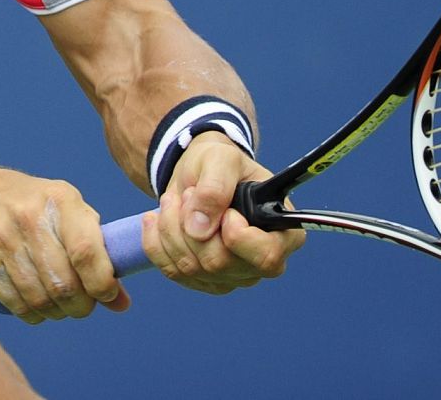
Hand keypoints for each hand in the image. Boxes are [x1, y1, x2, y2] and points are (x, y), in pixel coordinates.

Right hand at [0, 163, 131, 323]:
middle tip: (83, 305)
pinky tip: (37, 305)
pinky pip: (16, 304)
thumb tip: (119, 300)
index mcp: (59, 200)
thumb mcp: (63, 207)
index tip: (108, 295)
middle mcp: (30, 219)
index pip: (86, 251)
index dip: (102, 282)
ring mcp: (2, 241)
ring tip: (61, 305)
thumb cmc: (28, 204)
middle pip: (63, 284)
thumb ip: (94, 247)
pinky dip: (33, 313)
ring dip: (57, 312)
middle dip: (80, 305)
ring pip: (40, 299)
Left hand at [143, 132, 304, 293]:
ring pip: (190, 268)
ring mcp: (233, 276)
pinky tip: (157, 219)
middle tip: (188, 192)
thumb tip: (199, 229)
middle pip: (218, 263)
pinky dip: (156, 242)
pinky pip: (172, 271)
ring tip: (174, 200)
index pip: (266, 256)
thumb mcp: (221, 159)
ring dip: (170, 228)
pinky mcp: (204, 281)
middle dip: (190, 223)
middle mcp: (261, 262)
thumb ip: (215, 186)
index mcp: (283, 233)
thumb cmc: (220, 165)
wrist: (198, 176)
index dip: (238, 236)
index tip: (226, 212)